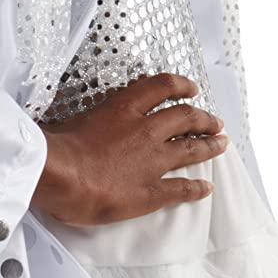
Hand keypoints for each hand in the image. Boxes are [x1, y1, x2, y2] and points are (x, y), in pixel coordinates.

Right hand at [36, 72, 229, 227]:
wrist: (60, 173)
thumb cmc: (56, 147)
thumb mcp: (67, 120)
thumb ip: (79, 121)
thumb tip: (67, 124)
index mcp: (124, 109)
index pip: (161, 87)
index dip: (180, 86)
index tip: (190, 88)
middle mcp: (145, 131)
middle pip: (186, 118)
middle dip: (204, 118)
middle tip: (214, 121)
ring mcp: (152, 162)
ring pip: (191, 149)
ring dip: (209, 146)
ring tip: (221, 144)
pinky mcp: (151, 192)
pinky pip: (181, 188)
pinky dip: (196, 189)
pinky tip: (206, 189)